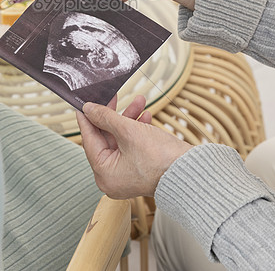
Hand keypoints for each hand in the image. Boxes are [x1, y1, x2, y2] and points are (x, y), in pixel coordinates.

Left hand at [76, 95, 192, 198]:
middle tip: (113, 96)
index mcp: (104, 174)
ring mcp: (126, 175)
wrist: (191, 171)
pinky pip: (132, 147)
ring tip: (139, 100)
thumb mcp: (128, 131)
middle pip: (106, 139)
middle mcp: (112, 178)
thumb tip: (89, 110)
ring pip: (121, 140)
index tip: (84, 104)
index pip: (89, 140)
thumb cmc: (160, 158)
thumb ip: (106, 118)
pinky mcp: (140, 170)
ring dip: (129, 119)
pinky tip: (146, 115)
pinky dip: (137, 131)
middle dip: (115, 115)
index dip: (87, 119)